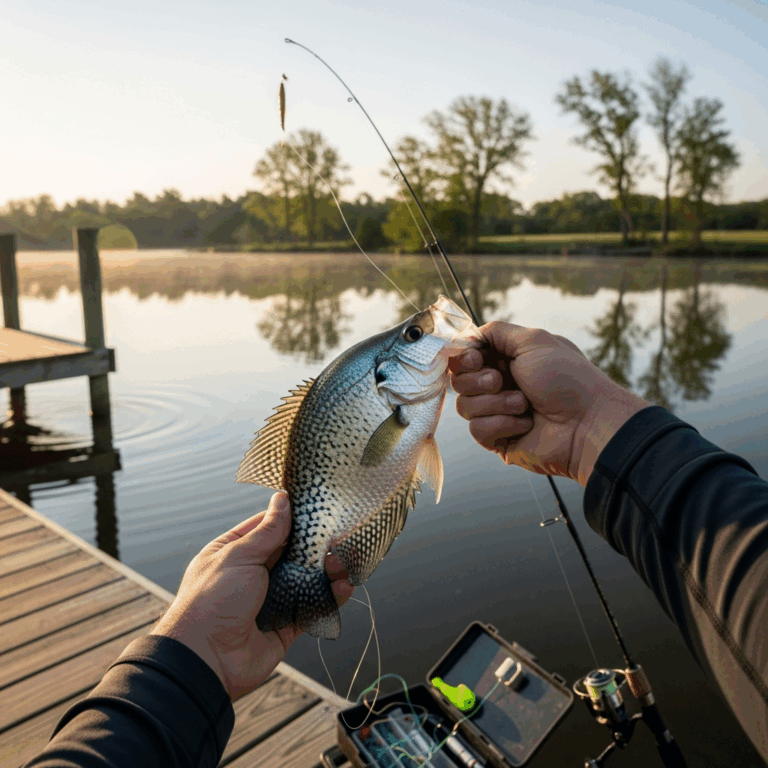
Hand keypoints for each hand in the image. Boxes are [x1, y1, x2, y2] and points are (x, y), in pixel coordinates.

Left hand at [150, 492, 352, 699]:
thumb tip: (282, 498)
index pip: (269, 527)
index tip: (318, 507)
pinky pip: (312, 607)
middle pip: (293, 553)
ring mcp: (271, 600)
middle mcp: (254, 574)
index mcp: (235, 553)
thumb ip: (268, 531)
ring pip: (306, 579)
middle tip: (339, 536)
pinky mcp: (285, 625)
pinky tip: (344, 586)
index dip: (292, 517)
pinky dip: (330, 597)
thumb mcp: (239, 556)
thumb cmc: (213, 600)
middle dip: (316, 545)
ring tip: (342, 562)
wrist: (205, 660)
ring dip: (327, 570)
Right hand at [451, 322, 648, 484]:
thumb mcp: (533, 341)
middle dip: (477, 380)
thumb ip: (496, 331)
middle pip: (458, 380)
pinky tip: (524, 424)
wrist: (587, 422)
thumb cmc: (566, 379)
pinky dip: (501, 424)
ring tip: (524, 404)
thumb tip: (468, 337)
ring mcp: (497, 413)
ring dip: (496, 403)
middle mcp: (499, 385)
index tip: (476, 358)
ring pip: (464, 406)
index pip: (465, 357)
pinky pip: (477, 429)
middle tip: (500, 380)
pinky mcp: (498, 439)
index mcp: (506, 360)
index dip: (463, 357)